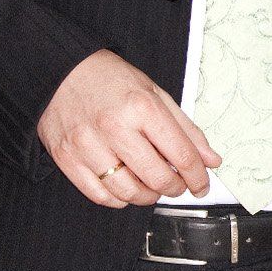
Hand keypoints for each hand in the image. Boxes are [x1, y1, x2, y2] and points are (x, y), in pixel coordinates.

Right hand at [38, 49, 219, 207]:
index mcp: (142, 108)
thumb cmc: (110, 80)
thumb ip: (186, 130)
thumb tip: (211, 160)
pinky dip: (119, 199)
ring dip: (148, 197)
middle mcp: (114, 128)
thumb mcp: (156, 94)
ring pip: (128, 192)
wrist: (61, 71)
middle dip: (175, 188)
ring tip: (152, 187)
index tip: (202, 184)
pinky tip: (126, 188)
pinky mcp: (67, 158)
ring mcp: (87, 145)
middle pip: (157, 178)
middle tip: (178, 185)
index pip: (181, 155)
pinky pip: (99, 195)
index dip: (198, 177)